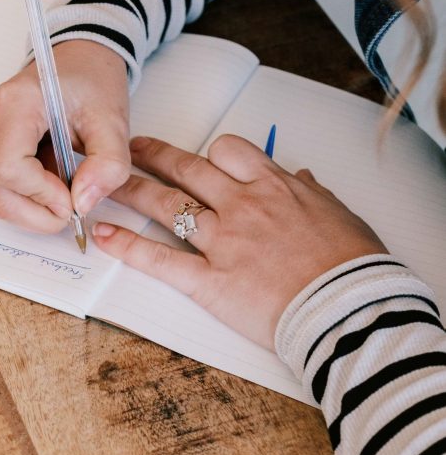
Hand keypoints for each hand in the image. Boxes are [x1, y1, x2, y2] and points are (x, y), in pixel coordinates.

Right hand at [0, 40, 130, 231]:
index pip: (8, 168)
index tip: (73, 201)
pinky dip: (27, 197)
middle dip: (38, 212)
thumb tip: (83, 204)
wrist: (78, 64)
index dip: (41, 196)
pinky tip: (51, 178)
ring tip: (65, 184)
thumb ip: (107, 164)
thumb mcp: (113, 121)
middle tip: (74, 207)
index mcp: (16, 102)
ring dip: (35, 206)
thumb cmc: (91, 84)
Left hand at [92, 134, 387, 348]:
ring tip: (105, 183)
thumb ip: (312, 192)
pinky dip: (126, 246)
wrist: (348, 305)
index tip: (197, 158)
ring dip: (131, 190)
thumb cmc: (352, 265)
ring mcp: (223, 241)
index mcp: (275, 186)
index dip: (208, 153)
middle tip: (132, 150)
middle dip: (154, 156)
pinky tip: (102, 236)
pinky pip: (160, 259)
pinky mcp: (209, 280)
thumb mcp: (340, 215)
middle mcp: (242, 206)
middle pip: (187, 170)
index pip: (229, 151)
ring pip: (166, 205)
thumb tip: (302, 176)